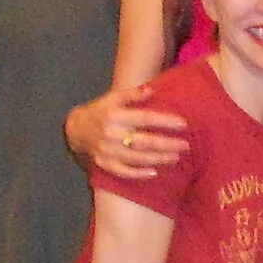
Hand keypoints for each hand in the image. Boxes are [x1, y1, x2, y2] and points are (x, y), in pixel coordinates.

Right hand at [67, 82, 188, 178]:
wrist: (75, 129)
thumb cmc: (101, 111)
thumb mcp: (113, 97)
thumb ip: (132, 93)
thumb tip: (151, 89)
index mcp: (115, 116)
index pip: (145, 118)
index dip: (165, 121)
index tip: (183, 124)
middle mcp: (111, 134)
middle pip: (144, 141)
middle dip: (167, 144)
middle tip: (186, 145)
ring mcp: (107, 151)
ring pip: (137, 158)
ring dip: (158, 159)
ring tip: (176, 157)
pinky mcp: (104, 163)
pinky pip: (123, 171)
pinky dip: (138, 174)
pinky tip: (154, 173)